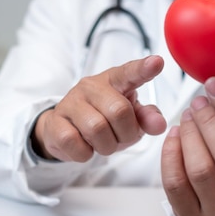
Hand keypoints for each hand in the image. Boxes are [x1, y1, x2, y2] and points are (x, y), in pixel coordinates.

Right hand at [33, 55, 166, 161]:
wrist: (66, 131)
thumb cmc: (104, 120)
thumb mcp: (130, 118)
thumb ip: (147, 118)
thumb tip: (160, 125)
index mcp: (114, 80)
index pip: (129, 72)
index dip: (143, 69)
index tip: (157, 63)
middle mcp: (91, 86)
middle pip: (119, 111)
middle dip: (126, 133)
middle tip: (121, 137)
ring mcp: (70, 102)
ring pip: (96, 129)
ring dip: (106, 145)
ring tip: (103, 143)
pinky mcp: (54, 122)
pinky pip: (74, 142)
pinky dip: (85, 153)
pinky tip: (85, 147)